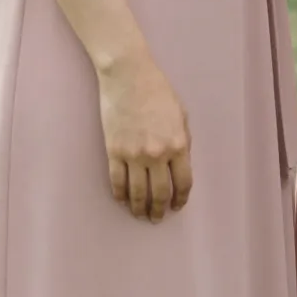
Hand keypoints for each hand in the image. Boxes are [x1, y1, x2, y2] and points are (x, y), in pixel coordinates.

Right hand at [97, 50, 193, 222]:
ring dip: (140, 208)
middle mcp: (157, 154)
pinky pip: (117, 182)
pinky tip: (124, 201)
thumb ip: (183, 141)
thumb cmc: (159, 92)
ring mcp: (133, 155)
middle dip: (159, 209)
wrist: (129, 77)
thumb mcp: (181, 115)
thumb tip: (179, 164)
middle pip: (160, 192)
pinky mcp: (113, 152)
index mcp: (178, 144)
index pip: (183, 181)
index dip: (181, 198)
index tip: (177, 206)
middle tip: (157, 218)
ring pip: (137, 192)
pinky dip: (121, 196)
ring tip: (140, 215)